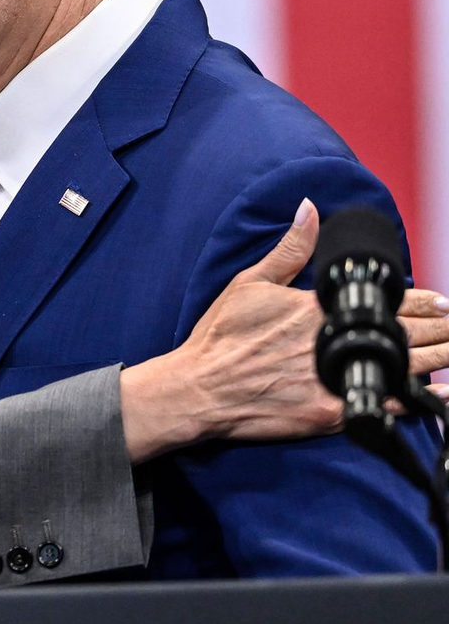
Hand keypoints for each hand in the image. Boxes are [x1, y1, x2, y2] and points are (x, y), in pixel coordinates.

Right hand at [120, 200, 448, 461]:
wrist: (199, 388)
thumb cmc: (219, 338)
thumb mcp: (248, 283)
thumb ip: (288, 250)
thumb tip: (309, 210)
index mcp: (315, 310)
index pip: (383, 302)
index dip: (419, 301)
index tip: (441, 300)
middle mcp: (330, 344)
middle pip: (402, 335)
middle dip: (439, 329)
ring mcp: (333, 381)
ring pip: (401, 369)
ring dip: (438, 358)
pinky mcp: (329, 413)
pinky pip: (384, 406)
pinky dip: (417, 401)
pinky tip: (440, 395)